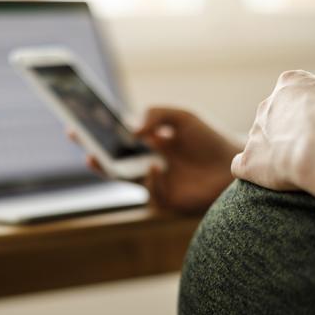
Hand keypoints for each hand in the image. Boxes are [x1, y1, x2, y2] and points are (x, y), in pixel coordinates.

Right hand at [68, 107, 238, 212]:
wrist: (237, 164)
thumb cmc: (210, 139)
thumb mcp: (182, 117)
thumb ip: (156, 114)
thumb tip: (132, 129)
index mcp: (150, 144)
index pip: (117, 140)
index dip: (98, 134)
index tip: (77, 125)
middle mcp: (149, 164)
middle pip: (114, 162)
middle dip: (94, 154)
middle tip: (80, 143)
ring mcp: (157, 183)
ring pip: (126, 180)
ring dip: (111, 170)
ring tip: (98, 157)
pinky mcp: (169, 200)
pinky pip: (151, 192)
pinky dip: (151, 179)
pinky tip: (155, 167)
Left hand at [230, 70, 314, 190]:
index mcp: (291, 83)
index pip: (294, 92)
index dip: (309, 110)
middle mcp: (267, 105)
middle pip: (274, 117)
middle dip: (289, 131)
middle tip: (313, 149)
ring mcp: (254, 133)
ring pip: (259, 141)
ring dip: (273, 153)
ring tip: (298, 167)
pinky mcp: (248, 160)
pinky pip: (241, 166)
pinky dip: (252, 172)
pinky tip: (268, 180)